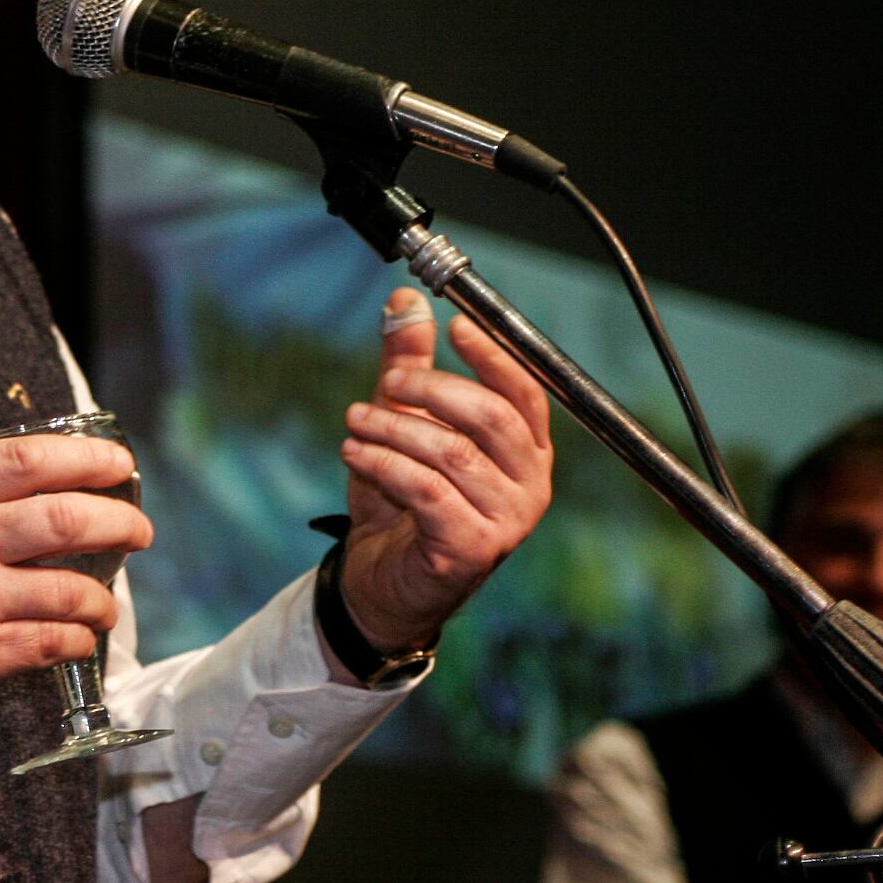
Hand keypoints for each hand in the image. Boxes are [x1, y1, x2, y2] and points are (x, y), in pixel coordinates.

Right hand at [0, 433, 151, 743]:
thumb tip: (36, 487)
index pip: (29, 459)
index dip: (87, 457)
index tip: (119, 462)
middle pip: (65, 518)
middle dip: (119, 521)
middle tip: (139, 530)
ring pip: (70, 589)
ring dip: (103, 597)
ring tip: (107, 603)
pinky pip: (52, 642)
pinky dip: (77, 638)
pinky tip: (79, 637)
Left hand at [335, 288, 553, 658]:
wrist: (384, 581)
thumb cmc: (403, 500)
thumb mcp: (403, 424)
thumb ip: (410, 366)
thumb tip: (405, 301)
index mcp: (526, 452)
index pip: (526, 394)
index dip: (493, 358)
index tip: (455, 327)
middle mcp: (529, 487)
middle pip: (491, 418)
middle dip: (432, 389)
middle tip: (387, 382)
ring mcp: (505, 523)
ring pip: (451, 454)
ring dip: (394, 429)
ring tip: (355, 420)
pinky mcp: (469, 551)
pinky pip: (425, 491)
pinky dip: (382, 464)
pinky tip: (352, 453)